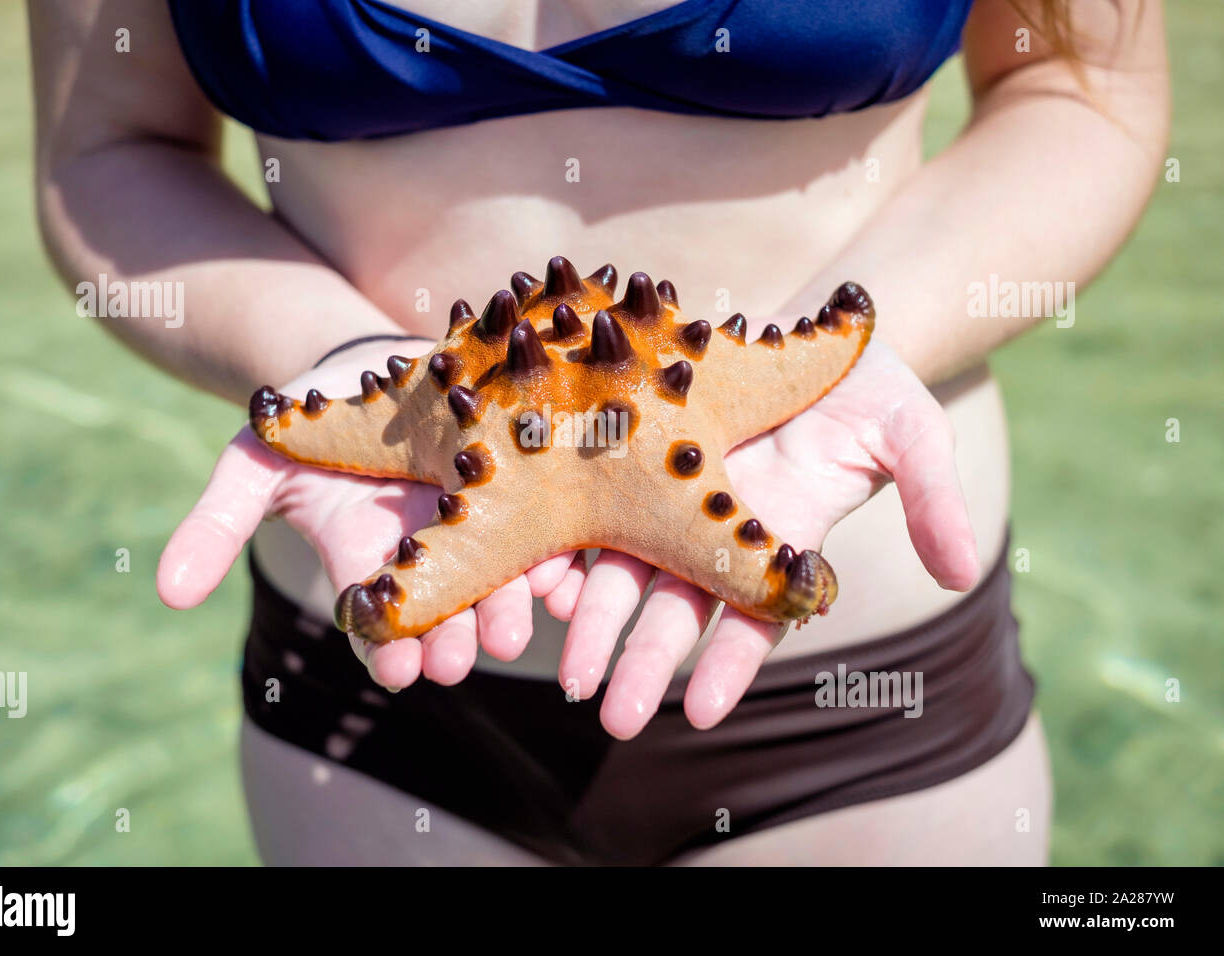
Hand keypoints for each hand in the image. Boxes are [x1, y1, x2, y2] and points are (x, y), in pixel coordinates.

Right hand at [157, 340, 579, 689]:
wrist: (379, 357)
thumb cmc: (312, 415)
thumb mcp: (255, 462)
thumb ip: (216, 525)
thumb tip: (167, 594)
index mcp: (373, 563)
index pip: (379, 625)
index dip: (384, 649)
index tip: (393, 670)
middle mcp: (434, 557)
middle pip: (448, 614)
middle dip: (452, 640)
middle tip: (457, 661)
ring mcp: (484, 525)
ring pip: (501, 583)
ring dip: (508, 609)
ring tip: (511, 629)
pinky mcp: (528, 490)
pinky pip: (549, 534)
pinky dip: (557, 562)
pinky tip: (566, 580)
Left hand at [547, 339, 979, 737]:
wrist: (801, 329)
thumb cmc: (864, 382)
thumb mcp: (912, 431)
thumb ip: (933, 499)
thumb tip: (961, 570)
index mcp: (779, 541)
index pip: (753, 617)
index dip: (730, 664)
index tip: (700, 711)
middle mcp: (716, 533)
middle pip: (674, 610)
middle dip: (643, 663)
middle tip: (612, 717)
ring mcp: (667, 498)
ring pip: (620, 573)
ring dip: (593, 624)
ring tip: (567, 670)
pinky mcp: (626, 457)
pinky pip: (586, 514)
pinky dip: (562, 551)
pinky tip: (535, 584)